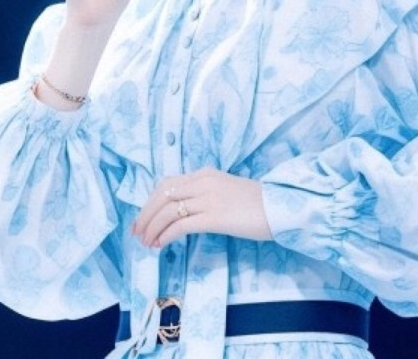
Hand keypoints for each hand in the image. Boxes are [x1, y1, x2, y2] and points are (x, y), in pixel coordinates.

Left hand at [133, 168, 272, 247]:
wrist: (280, 207)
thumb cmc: (256, 203)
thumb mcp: (225, 189)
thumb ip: (204, 193)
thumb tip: (182, 210)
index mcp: (204, 174)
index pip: (167, 183)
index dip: (150, 201)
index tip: (142, 218)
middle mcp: (203, 182)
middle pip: (162, 195)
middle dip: (145, 214)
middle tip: (137, 232)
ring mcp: (208, 198)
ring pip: (168, 210)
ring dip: (152, 227)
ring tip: (147, 242)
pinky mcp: (215, 217)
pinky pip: (181, 225)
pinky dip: (166, 235)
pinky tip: (161, 244)